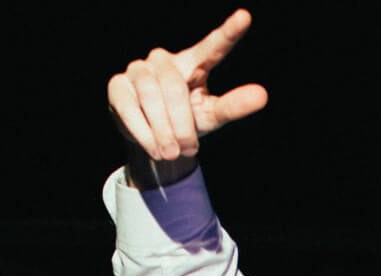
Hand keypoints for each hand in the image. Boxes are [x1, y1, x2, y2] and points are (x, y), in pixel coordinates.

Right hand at [107, 10, 267, 165]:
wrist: (154, 140)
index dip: (228, 34)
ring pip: (150, 96)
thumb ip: (234, 106)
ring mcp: (138, 70)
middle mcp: (164, 60)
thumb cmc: (186, 122)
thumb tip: (262, 94)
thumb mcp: (211, 116)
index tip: (245, 18)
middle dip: (181, 124)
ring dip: (163, 131)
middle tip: (188, 149)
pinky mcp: (118, 85)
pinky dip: (144, 132)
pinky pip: (130, 108)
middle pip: (174, 88)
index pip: (212, 48)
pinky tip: (154, 147)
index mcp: (193, 64)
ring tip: (171, 152)